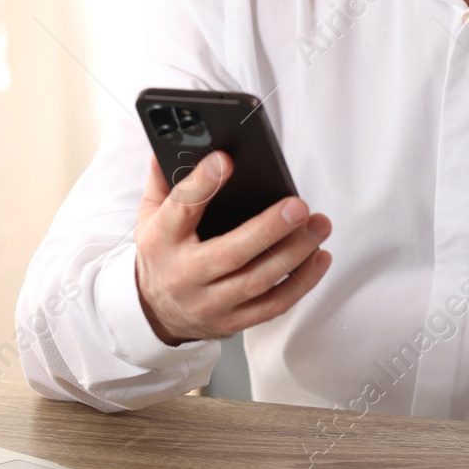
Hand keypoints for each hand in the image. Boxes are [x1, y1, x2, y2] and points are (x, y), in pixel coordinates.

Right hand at [134, 150, 332, 345]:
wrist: (154, 312)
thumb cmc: (161, 255)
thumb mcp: (149, 216)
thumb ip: (163, 180)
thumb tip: (169, 147)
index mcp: (161, 241)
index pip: (180, 208)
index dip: (203, 183)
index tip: (227, 161)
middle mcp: (184, 274)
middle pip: (230, 253)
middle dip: (269, 229)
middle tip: (298, 206)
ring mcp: (209, 303)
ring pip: (257, 281)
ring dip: (294, 253)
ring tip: (318, 226)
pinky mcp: (232, 321)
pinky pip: (272, 305)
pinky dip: (301, 283)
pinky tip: (319, 258)